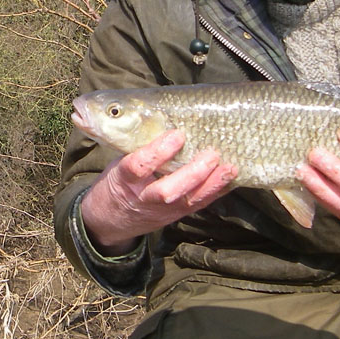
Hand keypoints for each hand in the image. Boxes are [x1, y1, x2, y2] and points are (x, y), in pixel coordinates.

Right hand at [81, 129, 236, 255]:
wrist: (110, 220)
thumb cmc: (116, 183)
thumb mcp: (117, 163)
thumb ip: (137, 147)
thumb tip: (162, 117)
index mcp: (123, 180)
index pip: (138, 167)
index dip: (158, 152)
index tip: (177, 135)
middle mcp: (143, 198)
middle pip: (168, 190)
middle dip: (192, 173)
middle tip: (210, 154)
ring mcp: (161, 210)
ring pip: (188, 201)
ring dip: (211, 184)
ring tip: (229, 168)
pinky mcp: (176, 215)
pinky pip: (198, 205)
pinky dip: (216, 191)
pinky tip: (229, 179)